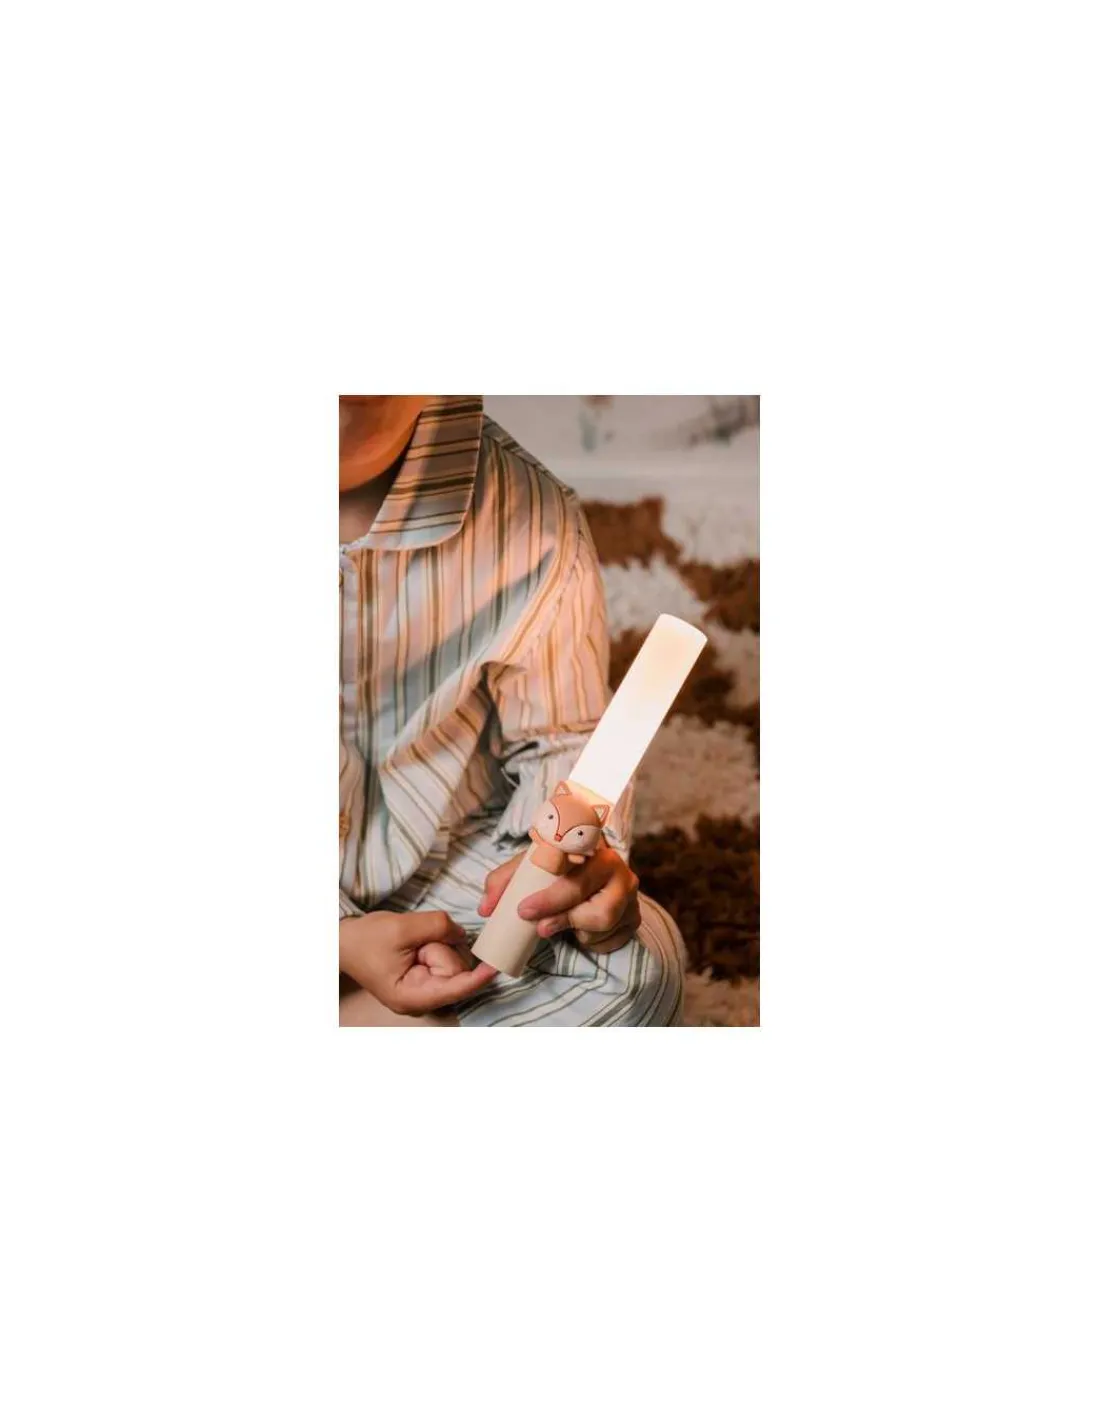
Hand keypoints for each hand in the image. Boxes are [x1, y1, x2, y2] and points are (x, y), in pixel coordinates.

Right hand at [339, 910, 496, 1016]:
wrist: (345, 942)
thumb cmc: (366, 940)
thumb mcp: (402, 927)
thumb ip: (438, 927)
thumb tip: (462, 933)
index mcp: (412, 997)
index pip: (454, 988)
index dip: (477, 978)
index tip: (496, 968)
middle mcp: (421, 1000)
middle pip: (455, 971)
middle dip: (441, 948)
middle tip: (414, 942)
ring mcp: (425, 991)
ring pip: (451, 962)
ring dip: (436, 944)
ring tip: (410, 943)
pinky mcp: (427, 978)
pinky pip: (444, 959)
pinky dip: (435, 946)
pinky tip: (417, 945)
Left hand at [479, 845, 641, 953]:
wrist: (596, 876)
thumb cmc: (559, 870)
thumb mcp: (531, 868)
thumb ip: (504, 882)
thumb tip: (485, 908)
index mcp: (591, 848)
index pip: (574, 871)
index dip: (550, 896)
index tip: (523, 910)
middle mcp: (618, 869)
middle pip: (592, 903)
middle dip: (560, 917)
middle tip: (537, 927)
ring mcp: (630, 895)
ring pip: (602, 922)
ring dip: (577, 931)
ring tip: (562, 924)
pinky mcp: (635, 918)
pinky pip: (613, 939)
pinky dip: (592, 941)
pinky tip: (581, 930)